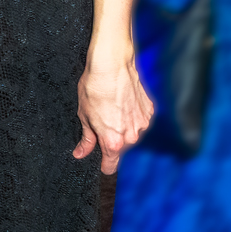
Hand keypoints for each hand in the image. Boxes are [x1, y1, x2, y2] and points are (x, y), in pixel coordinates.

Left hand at [73, 42, 152, 175]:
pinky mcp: (149, 111)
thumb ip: (86, 139)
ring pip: (131, 134)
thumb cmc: (94, 89)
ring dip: (123, 127)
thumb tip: (80, 153)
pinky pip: (139, 120)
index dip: (103, 165)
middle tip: (101, 122)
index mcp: (113, 142)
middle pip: (121, 148)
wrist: (112, 66)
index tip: (100, 163)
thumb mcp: (84, 116)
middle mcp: (132, 136)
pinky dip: (132, 116)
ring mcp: (143, 123)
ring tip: (111, 109)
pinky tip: (122, 103)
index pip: (110, 166)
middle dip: (111, 140)